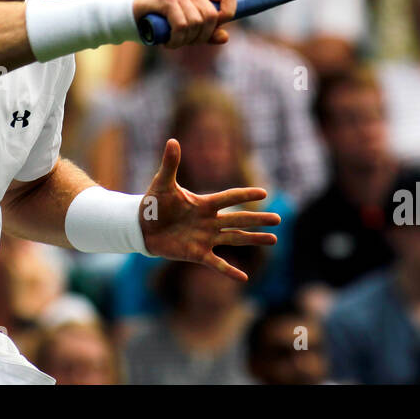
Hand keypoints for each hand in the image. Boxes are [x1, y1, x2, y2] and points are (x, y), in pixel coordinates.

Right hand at [132, 0, 235, 48]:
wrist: (131, 16)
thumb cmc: (160, 22)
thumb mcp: (187, 28)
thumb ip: (207, 32)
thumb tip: (225, 37)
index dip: (228, 13)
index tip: (215, 27)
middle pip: (212, 16)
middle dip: (202, 36)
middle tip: (187, 41)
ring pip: (196, 23)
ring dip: (186, 40)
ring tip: (174, 41)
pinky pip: (181, 26)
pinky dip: (176, 40)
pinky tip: (168, 42)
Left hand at [139, 138, 279, 280]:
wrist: (141, 226)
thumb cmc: (154, 203)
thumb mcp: (162, 183)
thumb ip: (170, 164)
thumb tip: (172, 140)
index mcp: (204, 203)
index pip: (229, 197)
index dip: (245, 194)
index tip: (264, 193)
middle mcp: (209, 221)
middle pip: (238, 218)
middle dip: (257, 219)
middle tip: (278, 219)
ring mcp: (205, 238)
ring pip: (234, 238)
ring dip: (253, 239)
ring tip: (274, 240)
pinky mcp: (197, 254)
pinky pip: (216, 263)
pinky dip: (229, 271)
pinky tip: (244, 278)